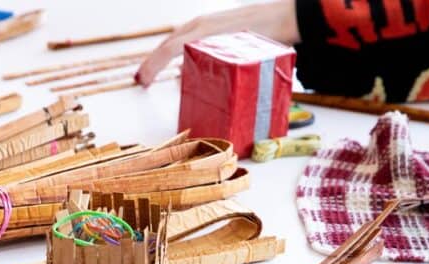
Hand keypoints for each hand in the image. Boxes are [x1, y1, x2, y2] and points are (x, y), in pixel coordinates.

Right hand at [136, 1, 299, 85]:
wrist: (286, 18)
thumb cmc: (264, 33)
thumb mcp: (234, 56)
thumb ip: (210, 67)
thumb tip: (188, 82)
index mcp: (201, 32)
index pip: (168, 50)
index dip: (152, 66)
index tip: (142, 81)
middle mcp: (201, 26)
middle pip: (168, 44)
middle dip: (152, 62)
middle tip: (142, 79)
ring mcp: (208, 25)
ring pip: (178, 41)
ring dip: (164, 57)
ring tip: (156, 72)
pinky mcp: (216, 28)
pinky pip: (190, 41)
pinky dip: (179, 53)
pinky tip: (183, 65)